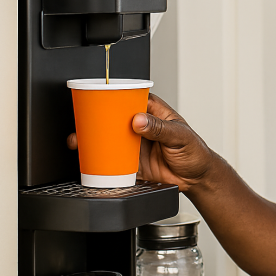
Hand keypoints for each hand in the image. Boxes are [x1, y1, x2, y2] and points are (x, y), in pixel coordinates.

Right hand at [67, 93, 216, 191]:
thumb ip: (160, 128)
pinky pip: (111, 158)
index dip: (114, 96)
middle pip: (114, 117)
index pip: (130, 97)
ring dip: (93, 138)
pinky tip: (89, 158)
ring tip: (78, 140)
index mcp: (154, 111)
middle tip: (82, 121)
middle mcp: (141, 124)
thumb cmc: (195, 152)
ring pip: (109, 137)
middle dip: (95, 118)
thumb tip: (139, 120)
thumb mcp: (180, 136)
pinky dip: (98, 158)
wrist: (196, 179)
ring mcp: (134, 143)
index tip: (98, 98)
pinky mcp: (130, 162)